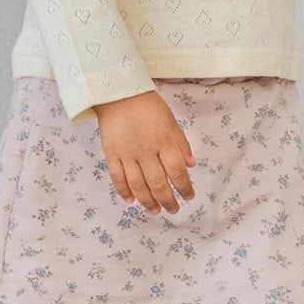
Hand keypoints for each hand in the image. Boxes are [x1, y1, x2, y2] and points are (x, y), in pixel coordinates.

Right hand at [93, 89, 195, 214]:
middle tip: (174, 210)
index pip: (177, 172)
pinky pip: (117, 177)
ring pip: (138, 185)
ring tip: (156, 210)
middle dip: (168, 200)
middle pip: (159, 183)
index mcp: (164, 141)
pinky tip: (131, 200)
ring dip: (148, 201)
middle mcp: (146, 150)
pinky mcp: (111, 153)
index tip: (189, 196)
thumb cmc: (148, 105)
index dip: (184, 188)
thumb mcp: (170, 120)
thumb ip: (181, 143)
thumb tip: (191, 165)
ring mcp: (127, 153)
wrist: (119, 92)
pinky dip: (124, 191)